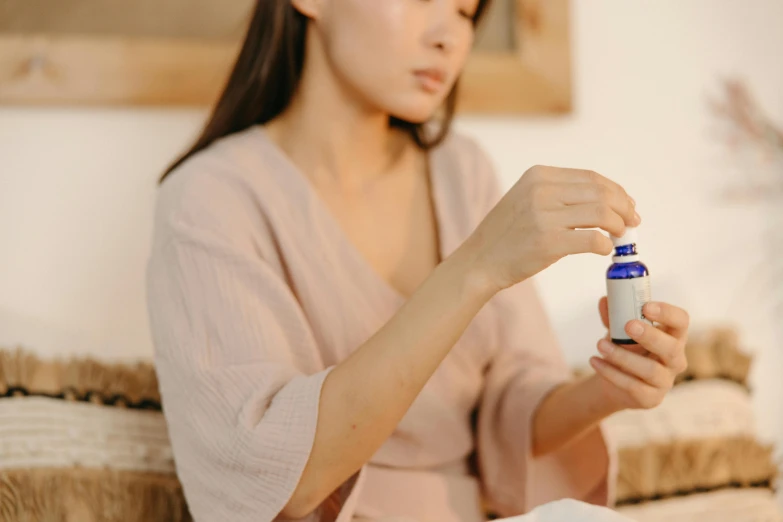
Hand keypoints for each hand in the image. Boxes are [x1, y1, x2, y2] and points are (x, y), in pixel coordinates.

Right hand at [465, 166, 640, 292]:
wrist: (479, 261)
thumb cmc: (506, 235)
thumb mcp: (526, 199)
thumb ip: (558, 194)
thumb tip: (605, 199)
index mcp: (538, 176)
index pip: (591, 177)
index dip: (616, 191)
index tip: (627, 205)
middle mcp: (541, 191)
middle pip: (601, 193)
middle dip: (623, 207)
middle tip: (632, 222)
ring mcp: (544, 216)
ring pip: (601, 214)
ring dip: (619, 225)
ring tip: (621, 236)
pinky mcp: (548, 242)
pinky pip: (593, 239)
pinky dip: (605, 245)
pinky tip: (604, 250)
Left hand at [588, 297, 688, 410]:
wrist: (614, 381)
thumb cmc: (625, 348)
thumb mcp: (619, 330)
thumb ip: (613, 316)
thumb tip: (605, 300)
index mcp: (672, 336)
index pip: (681, 321)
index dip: (667, 313)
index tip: (646, 306)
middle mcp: (675, 359)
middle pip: (671, 348)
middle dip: (650, 336)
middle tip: (628, 325)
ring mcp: (665, 381)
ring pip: (650, 370)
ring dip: (622, 356)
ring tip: (600, 345)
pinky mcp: (651, 398)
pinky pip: (633, 386)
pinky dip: (610, 372)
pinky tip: (595, 361)